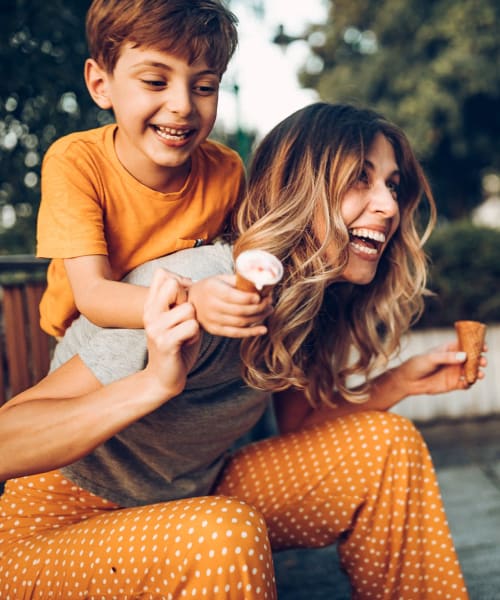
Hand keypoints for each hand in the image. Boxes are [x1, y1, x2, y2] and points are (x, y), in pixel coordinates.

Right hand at [143, 269, 200, 397]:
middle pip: (174, 285)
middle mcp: (150, 313)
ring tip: (185, 334)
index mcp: (150, 305)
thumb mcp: (174, 317)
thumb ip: (178, 299)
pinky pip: (192, 326)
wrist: (163, 378)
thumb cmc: (176, 345)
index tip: (183, 300)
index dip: (180, 282)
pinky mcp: (166, 343)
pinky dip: (195, 336)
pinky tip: (186, 343)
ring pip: (189, 309)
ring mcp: (156, 328)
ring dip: (194, 323)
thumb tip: (188, 279)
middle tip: (185, 319)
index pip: (162, 274)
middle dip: (188, 300)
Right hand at [188, 274, 272, 337]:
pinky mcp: (215, 330)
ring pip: (240, 322)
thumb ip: (239, 281)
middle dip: (259, 307)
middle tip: (269, 302)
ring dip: (258, 318)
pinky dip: (251, 332)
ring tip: (268, 311)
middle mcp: (210, 306)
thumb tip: (261, 283)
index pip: (233, 296)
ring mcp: (212, 320)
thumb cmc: (211, 287)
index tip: (262, 296)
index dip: (250, 298)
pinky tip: (263, 329)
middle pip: (239, 311)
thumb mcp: (221, 278)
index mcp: (212, 289)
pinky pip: (236, 333)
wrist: (191, 301)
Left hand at [391, 341, 487, 397]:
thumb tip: (464, 356)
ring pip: (471, 371)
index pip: (467, 345)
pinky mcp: (453, 383)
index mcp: (450, 349)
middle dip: (480, 360)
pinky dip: (470, 383)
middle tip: (482, 362)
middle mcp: (455, 360)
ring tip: (479, 375)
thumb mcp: (431, 358)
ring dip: (477, 372)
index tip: (484, 348)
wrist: (408, 380)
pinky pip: (466, 384)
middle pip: (472, 359)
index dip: (477, 345)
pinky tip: (467, 383)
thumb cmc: (417, 364)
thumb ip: (447, 357)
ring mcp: (455, 371)